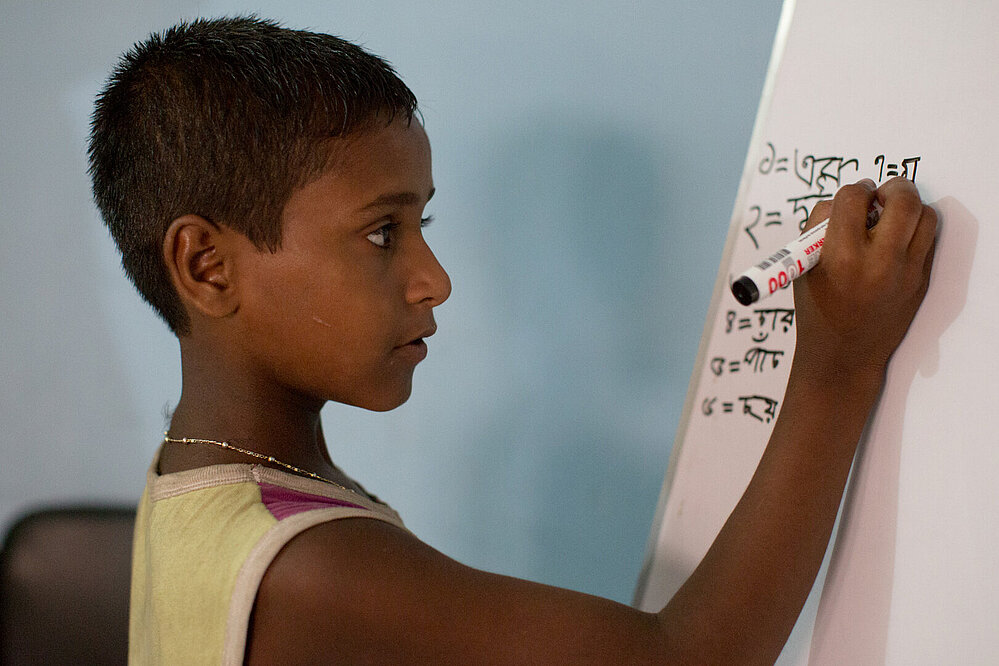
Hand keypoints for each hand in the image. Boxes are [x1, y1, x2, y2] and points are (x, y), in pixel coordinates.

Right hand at [792, 177, 936, 379]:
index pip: (852, 198)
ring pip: (925, 216)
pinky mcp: (921, 281)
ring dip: (909, 208)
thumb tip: (847, 199)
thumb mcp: (804, 266)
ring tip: (892, 218)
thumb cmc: (817, 309)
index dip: (853, 191)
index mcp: (840, 257)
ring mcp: (905, 273)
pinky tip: (897, 240)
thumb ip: (820, 227)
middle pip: (902, 200)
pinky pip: (929, 240)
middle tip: (881, 195)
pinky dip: (915, 231)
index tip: (853, 197)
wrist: (844, 356)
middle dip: (892, 187)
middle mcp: (877, 262)